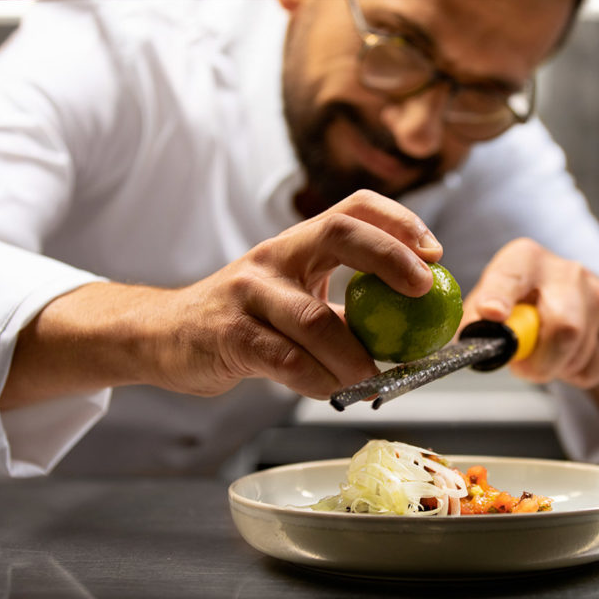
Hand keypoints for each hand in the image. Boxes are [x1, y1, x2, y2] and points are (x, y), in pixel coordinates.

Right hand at [0, 190, 442, 407]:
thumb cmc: (243, 321)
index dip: (399, 221)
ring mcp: (248, 293)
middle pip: (340, 233)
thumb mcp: (292, 300)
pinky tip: (331, 391)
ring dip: (355, 354)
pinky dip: (318, 381)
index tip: (435, 252)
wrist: (163, 336)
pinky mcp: (229, 335)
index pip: (354, 208)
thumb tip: (412, 338)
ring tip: (373, 379)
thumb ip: (344, 312)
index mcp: (296, 244)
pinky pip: (285, 360)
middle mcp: (274, 258)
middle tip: (423, 290)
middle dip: (390, 256)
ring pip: (314, 318)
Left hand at [461, 238, 598, 429]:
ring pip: (578, 349)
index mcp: (524, 259)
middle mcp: (566, 270)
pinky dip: (576, 374)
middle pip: (562, 325)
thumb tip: (468, 339)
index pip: (512, 276)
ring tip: (545, 357)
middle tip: (524, 367)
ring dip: (555, 368)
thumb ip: (474, 321)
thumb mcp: (489, 303)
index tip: (492, 314)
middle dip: (540, 360)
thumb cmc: (520, 304)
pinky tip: (568, 358)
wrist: (576, 303)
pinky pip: (595, 366)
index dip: (500, 295)